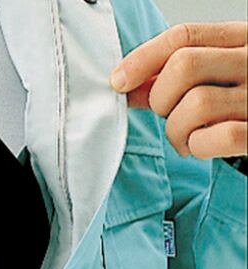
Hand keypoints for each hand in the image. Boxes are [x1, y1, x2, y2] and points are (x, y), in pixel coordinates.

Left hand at [110, 22, 247, 158]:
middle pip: (184, 68)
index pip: (184, 36)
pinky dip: (198, 147)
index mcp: (241, 40)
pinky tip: (201, 147)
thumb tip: (125, 84)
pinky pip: (218, 138)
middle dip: (161, 99)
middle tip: (168, 115)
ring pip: (196, 106)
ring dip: (176, 132)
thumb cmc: (239, 101)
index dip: (142, 59)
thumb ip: (172, 77)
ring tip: (185, 138)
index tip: (118, 81)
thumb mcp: (214, 76)